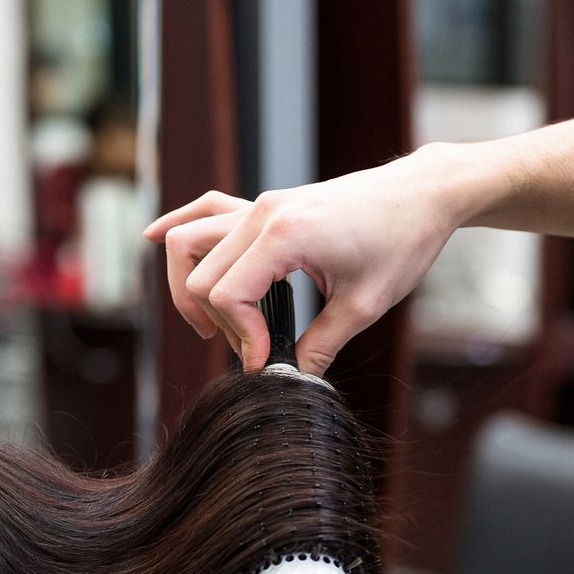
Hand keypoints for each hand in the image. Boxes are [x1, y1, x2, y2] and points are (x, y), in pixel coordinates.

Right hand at [142, 146, 478, 374]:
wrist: (420, 194)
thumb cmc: (401, 243)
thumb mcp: (364, 305)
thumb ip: (321, 344)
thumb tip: (290, 379)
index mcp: (285, 235)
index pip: (226, 295)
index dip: (240, 338)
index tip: (266, 361)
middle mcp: (262, 214)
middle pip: (199, 276)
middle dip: (220, 324)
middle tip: (256, 350)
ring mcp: (260, 204)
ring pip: (188, 243)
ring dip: (189, 286)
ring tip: (211, 325)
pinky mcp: (265, 204)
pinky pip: (206, 210)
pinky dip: (179, 225)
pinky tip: (153, 237)